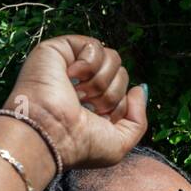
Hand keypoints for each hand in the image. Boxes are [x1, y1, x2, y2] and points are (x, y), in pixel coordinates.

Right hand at [3, 35, 147, 168]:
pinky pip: (94, 45)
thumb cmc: (79, 145)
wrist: (50, 134)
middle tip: (89, 107)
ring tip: (80, 94)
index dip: (119, 107)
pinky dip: (89, 63)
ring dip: (101, 81)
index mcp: (94, 104)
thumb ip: (138, 120)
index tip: (99, 120)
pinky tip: (71, 77)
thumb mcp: (120, 143)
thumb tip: (140, 89)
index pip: (124, 92)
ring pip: (112, 58)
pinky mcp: (59, 50)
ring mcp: (72, 66)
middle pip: (121, 73)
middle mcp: (84, 84)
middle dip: (111, 94)